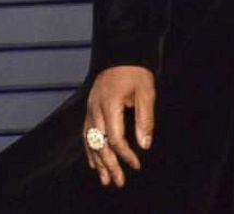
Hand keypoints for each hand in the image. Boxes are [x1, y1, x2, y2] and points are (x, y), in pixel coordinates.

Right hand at [84, 64, 154, 187]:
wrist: (121, 51)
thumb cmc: (136, 71)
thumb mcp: (146, 92)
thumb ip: (145, 119)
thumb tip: (144, 145)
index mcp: (109, 105)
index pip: (115, 138)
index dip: (125, 154)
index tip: (136, 165)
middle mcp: (95, 109)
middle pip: (99, 144)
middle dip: (109, 165)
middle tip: (118, 182)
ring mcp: (90, 108)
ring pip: (90, 141)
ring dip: (98, 161)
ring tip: (105, 179)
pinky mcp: (90, 107)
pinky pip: (86, 133)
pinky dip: (90, 149)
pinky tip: (94, 162)